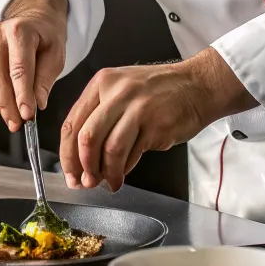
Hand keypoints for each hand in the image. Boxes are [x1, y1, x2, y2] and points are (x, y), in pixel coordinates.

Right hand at [0, 0, 67, 131]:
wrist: (33, 19)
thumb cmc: (46, 36)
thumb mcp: (56, 55)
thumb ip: (45, 79)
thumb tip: (37, 104)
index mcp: (20, 30)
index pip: (19, 68)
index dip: (22, 95)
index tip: (27, 115)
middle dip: (9, 104)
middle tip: (18, 124)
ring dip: (1, 104)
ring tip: (13, 121)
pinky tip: (6, 107)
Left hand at [59, 47, 256, 191]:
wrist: (198, 85)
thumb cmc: (160, 91)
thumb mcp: (123, 90)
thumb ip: (100, 117)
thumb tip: (81, 157)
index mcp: (102, 83)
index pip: (72, 122)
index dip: (67, 154)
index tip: (69, 173)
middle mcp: (117, 92)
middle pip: (86, 137)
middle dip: (83, 167)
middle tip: (85, 183)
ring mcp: (137, 107)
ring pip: (109, 149)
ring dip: (105, 173)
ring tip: (108, 182)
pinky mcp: (155, 124)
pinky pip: (131, 154)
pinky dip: (124, 169)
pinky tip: (123, 174)